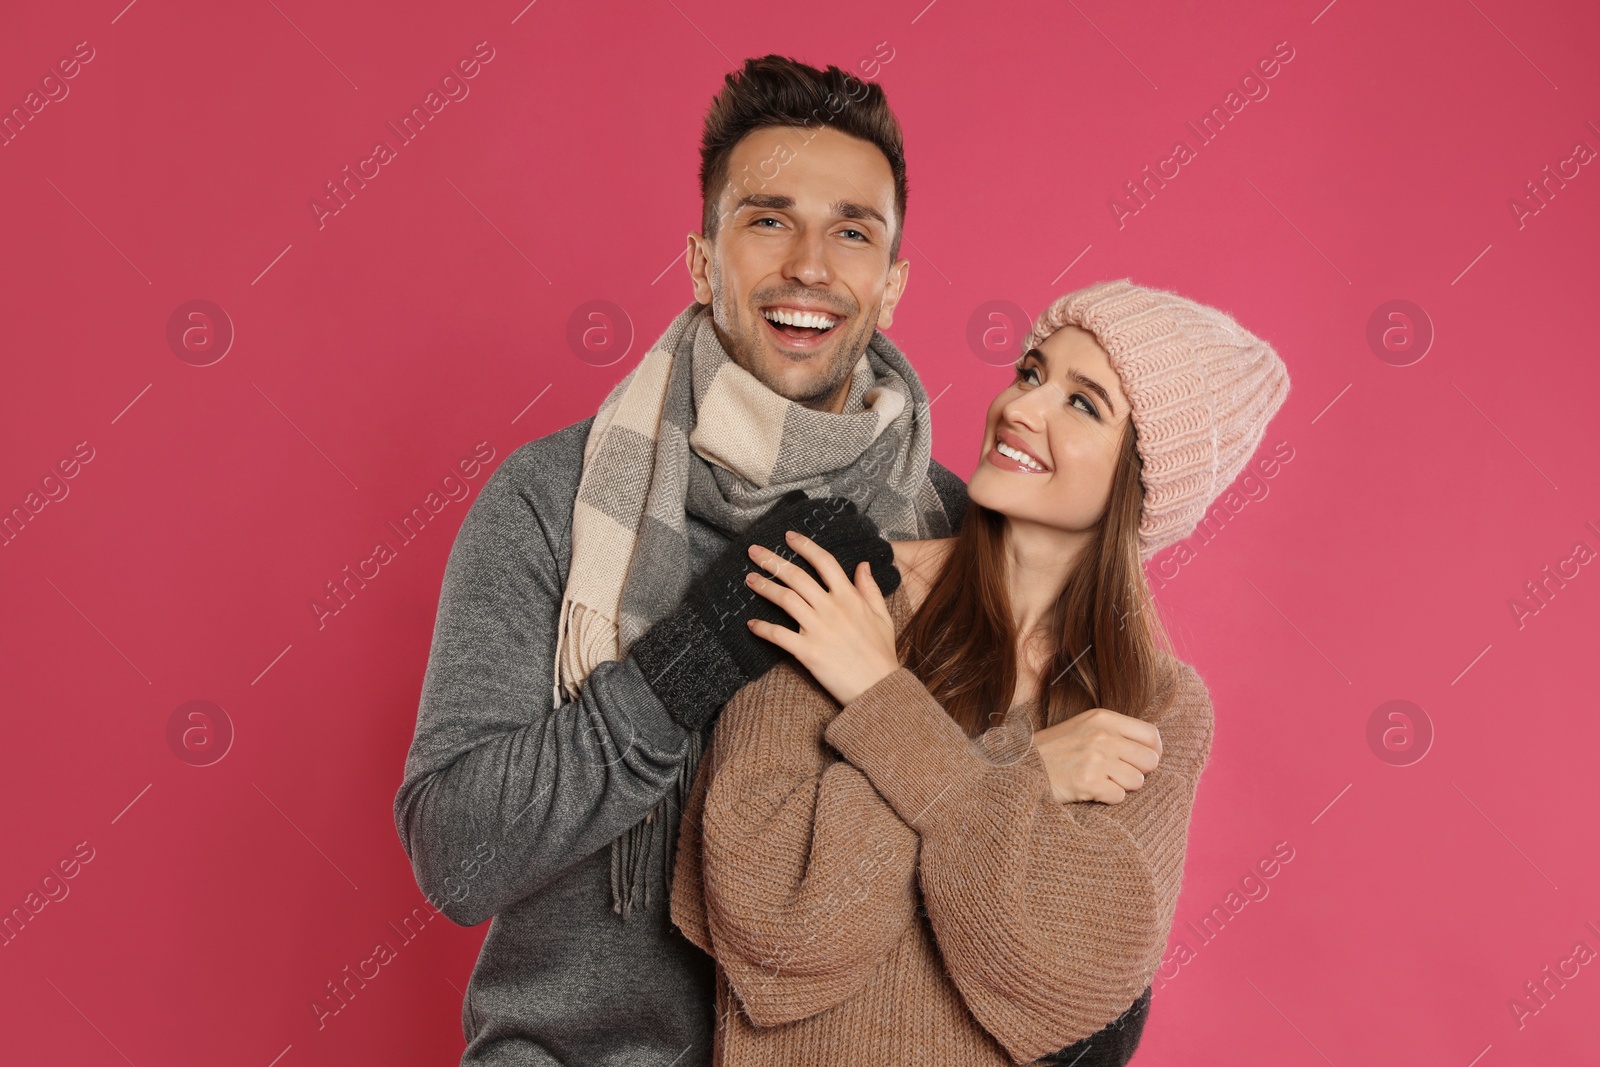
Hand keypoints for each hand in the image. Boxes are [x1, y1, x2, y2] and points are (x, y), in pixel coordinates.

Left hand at [742, 529, 900, 706]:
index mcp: (849, 597)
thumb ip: (870, 588)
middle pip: (796, 576)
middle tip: (754, 551)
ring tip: (749, 579)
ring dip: (764, 587)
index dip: (805, 546)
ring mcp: (818, 629)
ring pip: (785, 599)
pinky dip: (762, 628)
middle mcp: (831, 608)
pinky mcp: (807, 651)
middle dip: (772, 561)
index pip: (824, 562)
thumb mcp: (882, 616)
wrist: (879, 688)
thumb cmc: (882, 654)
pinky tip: (751, 624)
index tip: (788, 537)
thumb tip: (863, 564)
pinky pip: (779, 635)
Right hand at [1032, 708, 1161, 803]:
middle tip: (1118, 774)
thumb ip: (1116, 731)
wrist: (1022, 765)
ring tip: (1101, 781)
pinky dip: (1107, 798)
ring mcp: (1095, 759)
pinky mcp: (1088, 782)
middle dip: (1138, 771)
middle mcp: (1103, 736)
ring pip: (1137, 781)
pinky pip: (1119, 797)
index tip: (1142, 761)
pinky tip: (1091, 790)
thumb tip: (1153, 749)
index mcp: (1104, 718)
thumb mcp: (1085, 726)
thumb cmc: (1057, 749)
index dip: (1153, 751)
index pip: (1152, 735)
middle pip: (1150, 761)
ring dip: (1122, 786)